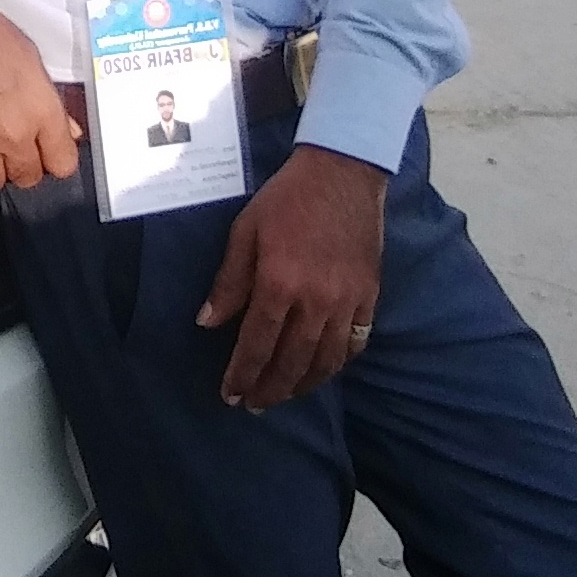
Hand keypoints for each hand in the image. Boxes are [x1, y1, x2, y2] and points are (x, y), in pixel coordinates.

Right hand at [0, 0, 82, 192]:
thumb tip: (67, 128)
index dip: (57, 158)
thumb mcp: (31, 59)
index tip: (51, 154)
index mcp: (40, 109)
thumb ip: (51, 101)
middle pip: (28, 177)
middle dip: (26, 164)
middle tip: (17, 146)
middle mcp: (11, 132)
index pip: (62, 163)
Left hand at [196, 143, 384, 406]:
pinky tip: (323, 370)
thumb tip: (207, 322)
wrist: (343, 172)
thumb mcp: (245, 231)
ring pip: (325, 361)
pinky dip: (338, 363)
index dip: (242, 374)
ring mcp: (347, 301)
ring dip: (303, 385)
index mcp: (279, 284)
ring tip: (284, 394)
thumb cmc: (287, 198)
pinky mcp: (369, 295)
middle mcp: (316, 301)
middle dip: (269, 389)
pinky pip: (355, 342)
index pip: (257, 344)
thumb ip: (228, 281)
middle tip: (253, 404)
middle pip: (292, 362)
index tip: (230, 395)